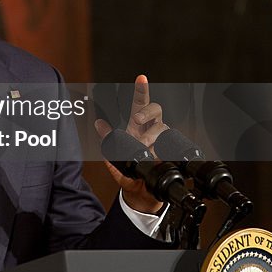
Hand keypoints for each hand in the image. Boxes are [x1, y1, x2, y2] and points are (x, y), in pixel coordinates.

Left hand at [94, 77, 166, 213]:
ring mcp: (163, 141)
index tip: (141, 77)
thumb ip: (107, 139)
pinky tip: (157, 156)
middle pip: (156, 110)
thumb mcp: (114, 155)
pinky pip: (173, 145)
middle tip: (136, 119)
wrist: (142, 194)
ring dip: (151, 136)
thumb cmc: (129, 171)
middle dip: (147, 111)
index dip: (141, 89)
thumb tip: (98, 123)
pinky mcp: (172, 153)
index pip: (140, 103)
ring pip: (163, 128)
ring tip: (143, 148)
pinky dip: (165, 150)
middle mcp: (152, 129)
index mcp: (138, 126)